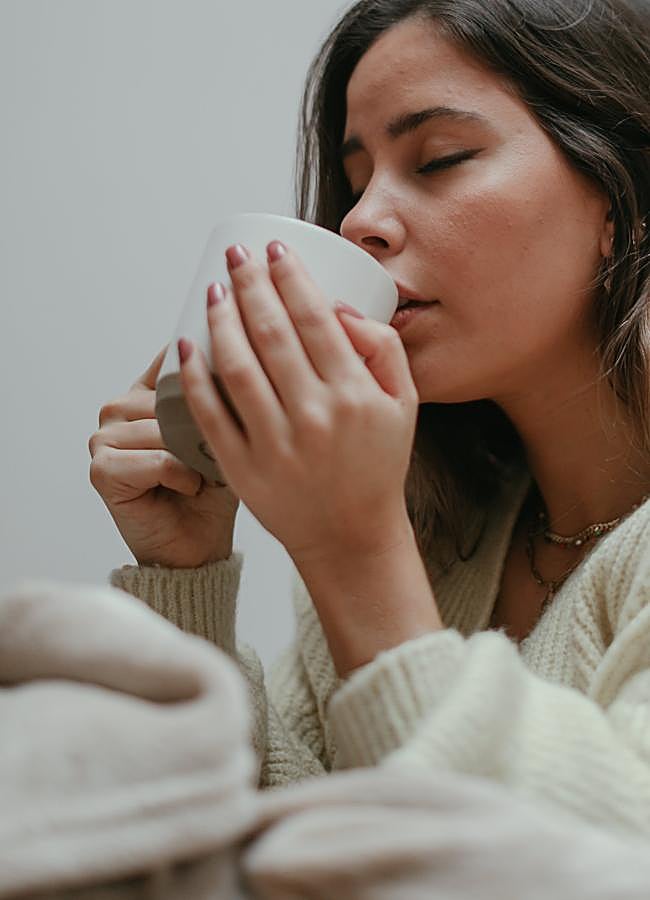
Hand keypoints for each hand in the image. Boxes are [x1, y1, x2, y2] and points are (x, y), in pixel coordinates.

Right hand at [89, 345, 239, 567]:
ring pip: (165, 428)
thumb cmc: (212, 492)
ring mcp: (104, 437)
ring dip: (194, 456)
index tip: (231, 388)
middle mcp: (119, 407)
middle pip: (172, 397)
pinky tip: (186, 489)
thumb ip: (220, 394)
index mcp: (146, 391)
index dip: (206, 370)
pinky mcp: (101, 469)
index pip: (174, 358)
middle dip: (204, 427)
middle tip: (215, 455)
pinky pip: (158, 459)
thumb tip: (233, 360)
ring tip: (200, 475)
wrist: (199, 546)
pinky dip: (182, 477)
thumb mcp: (225, 433)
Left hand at [177, 240, 418, 567]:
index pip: (315, 318)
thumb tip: (337, 308)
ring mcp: (275, 445)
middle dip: (250, 283)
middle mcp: (315, 417)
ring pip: (237, 366)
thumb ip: (384, 348)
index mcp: (355, 395)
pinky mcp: (244, 468)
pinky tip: (187, 344)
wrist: (352, 537)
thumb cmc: (376, 466)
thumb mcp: (405, 405)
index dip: (290, 276)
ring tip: (214, 289)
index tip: (274, 248)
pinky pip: (211, 414)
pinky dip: (194, 376)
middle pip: (272, 333)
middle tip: (236, 255)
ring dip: (221, 319)